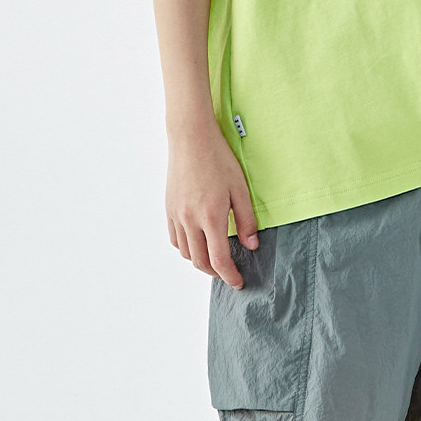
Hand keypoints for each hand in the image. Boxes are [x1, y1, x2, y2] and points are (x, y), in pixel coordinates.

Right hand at [165, 120, 259, 288]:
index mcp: (211, 217)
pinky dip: (186, 248)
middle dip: (216, 272)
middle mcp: (190, 220)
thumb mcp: (240, 188)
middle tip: (229, 273)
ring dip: (200, 261)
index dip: (229, 276)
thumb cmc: (218, 159)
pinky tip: (197, 243)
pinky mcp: (169, 208)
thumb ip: (246, 220)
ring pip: (186, 253)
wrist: (191, 138)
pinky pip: (175, 239)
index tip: (238, 282)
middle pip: (200, 261)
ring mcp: (177, 215)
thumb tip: (252, 245)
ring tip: (214, 259)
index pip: (219, 260)